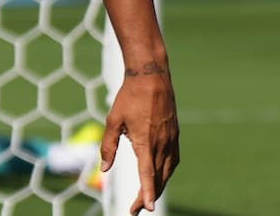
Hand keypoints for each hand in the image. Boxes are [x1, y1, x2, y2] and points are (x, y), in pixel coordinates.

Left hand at [100, 65, 179, 213]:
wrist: (151, 77)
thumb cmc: (129, 97)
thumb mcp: (113, 120)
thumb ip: (109, 146)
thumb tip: (104, 169)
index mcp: (146, 142)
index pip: (147, 175)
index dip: (146, 193)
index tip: (147, 209)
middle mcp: (162, 145)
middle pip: (158, 178)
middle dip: (147, 196)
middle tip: (136, 209)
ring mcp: (171, 141)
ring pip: (167, 172)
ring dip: (158, 187)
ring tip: (146, 198)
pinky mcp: (175, 136)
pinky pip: (173, 162)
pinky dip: (166, 173)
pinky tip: (160, 177)